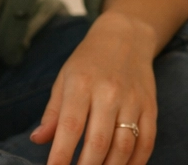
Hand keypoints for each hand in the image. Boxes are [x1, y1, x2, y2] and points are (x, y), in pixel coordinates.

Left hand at [31, 11, 156, 164]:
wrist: (126, 35)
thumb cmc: (89, 60)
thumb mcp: (65, 78)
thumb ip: (53, 112)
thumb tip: (37, 140)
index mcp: (82, 83)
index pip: (70, 127)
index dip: (60, 156)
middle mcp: (109, 92)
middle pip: (98, 142)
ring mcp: (132, 100)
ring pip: (123, 147)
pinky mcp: (150, 106)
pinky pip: (146, 141)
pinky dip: (135, 163)